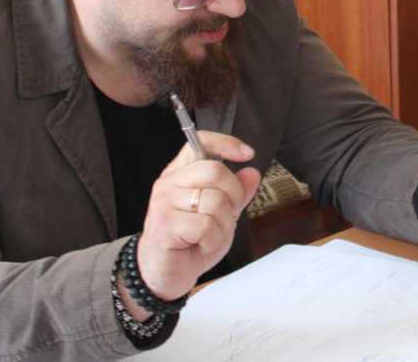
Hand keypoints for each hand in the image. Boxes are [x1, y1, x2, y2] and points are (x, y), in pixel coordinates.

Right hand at [133, 132, 261, 302]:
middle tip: (227, 215)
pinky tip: (202, 245)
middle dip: (233, 195)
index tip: (247, 154)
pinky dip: (213, 240)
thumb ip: (237, 193)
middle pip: (215, 171)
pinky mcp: (165, 225)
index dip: (227, 143)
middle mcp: (170, 183)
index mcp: (181, 173)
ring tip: (210, 235)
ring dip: (223, 224)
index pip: (201, 142)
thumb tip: (252, 173)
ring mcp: (164, 203)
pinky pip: (206, 226)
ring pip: (214, 201)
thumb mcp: (221, 215)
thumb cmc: (191, 242)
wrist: (164, 274)